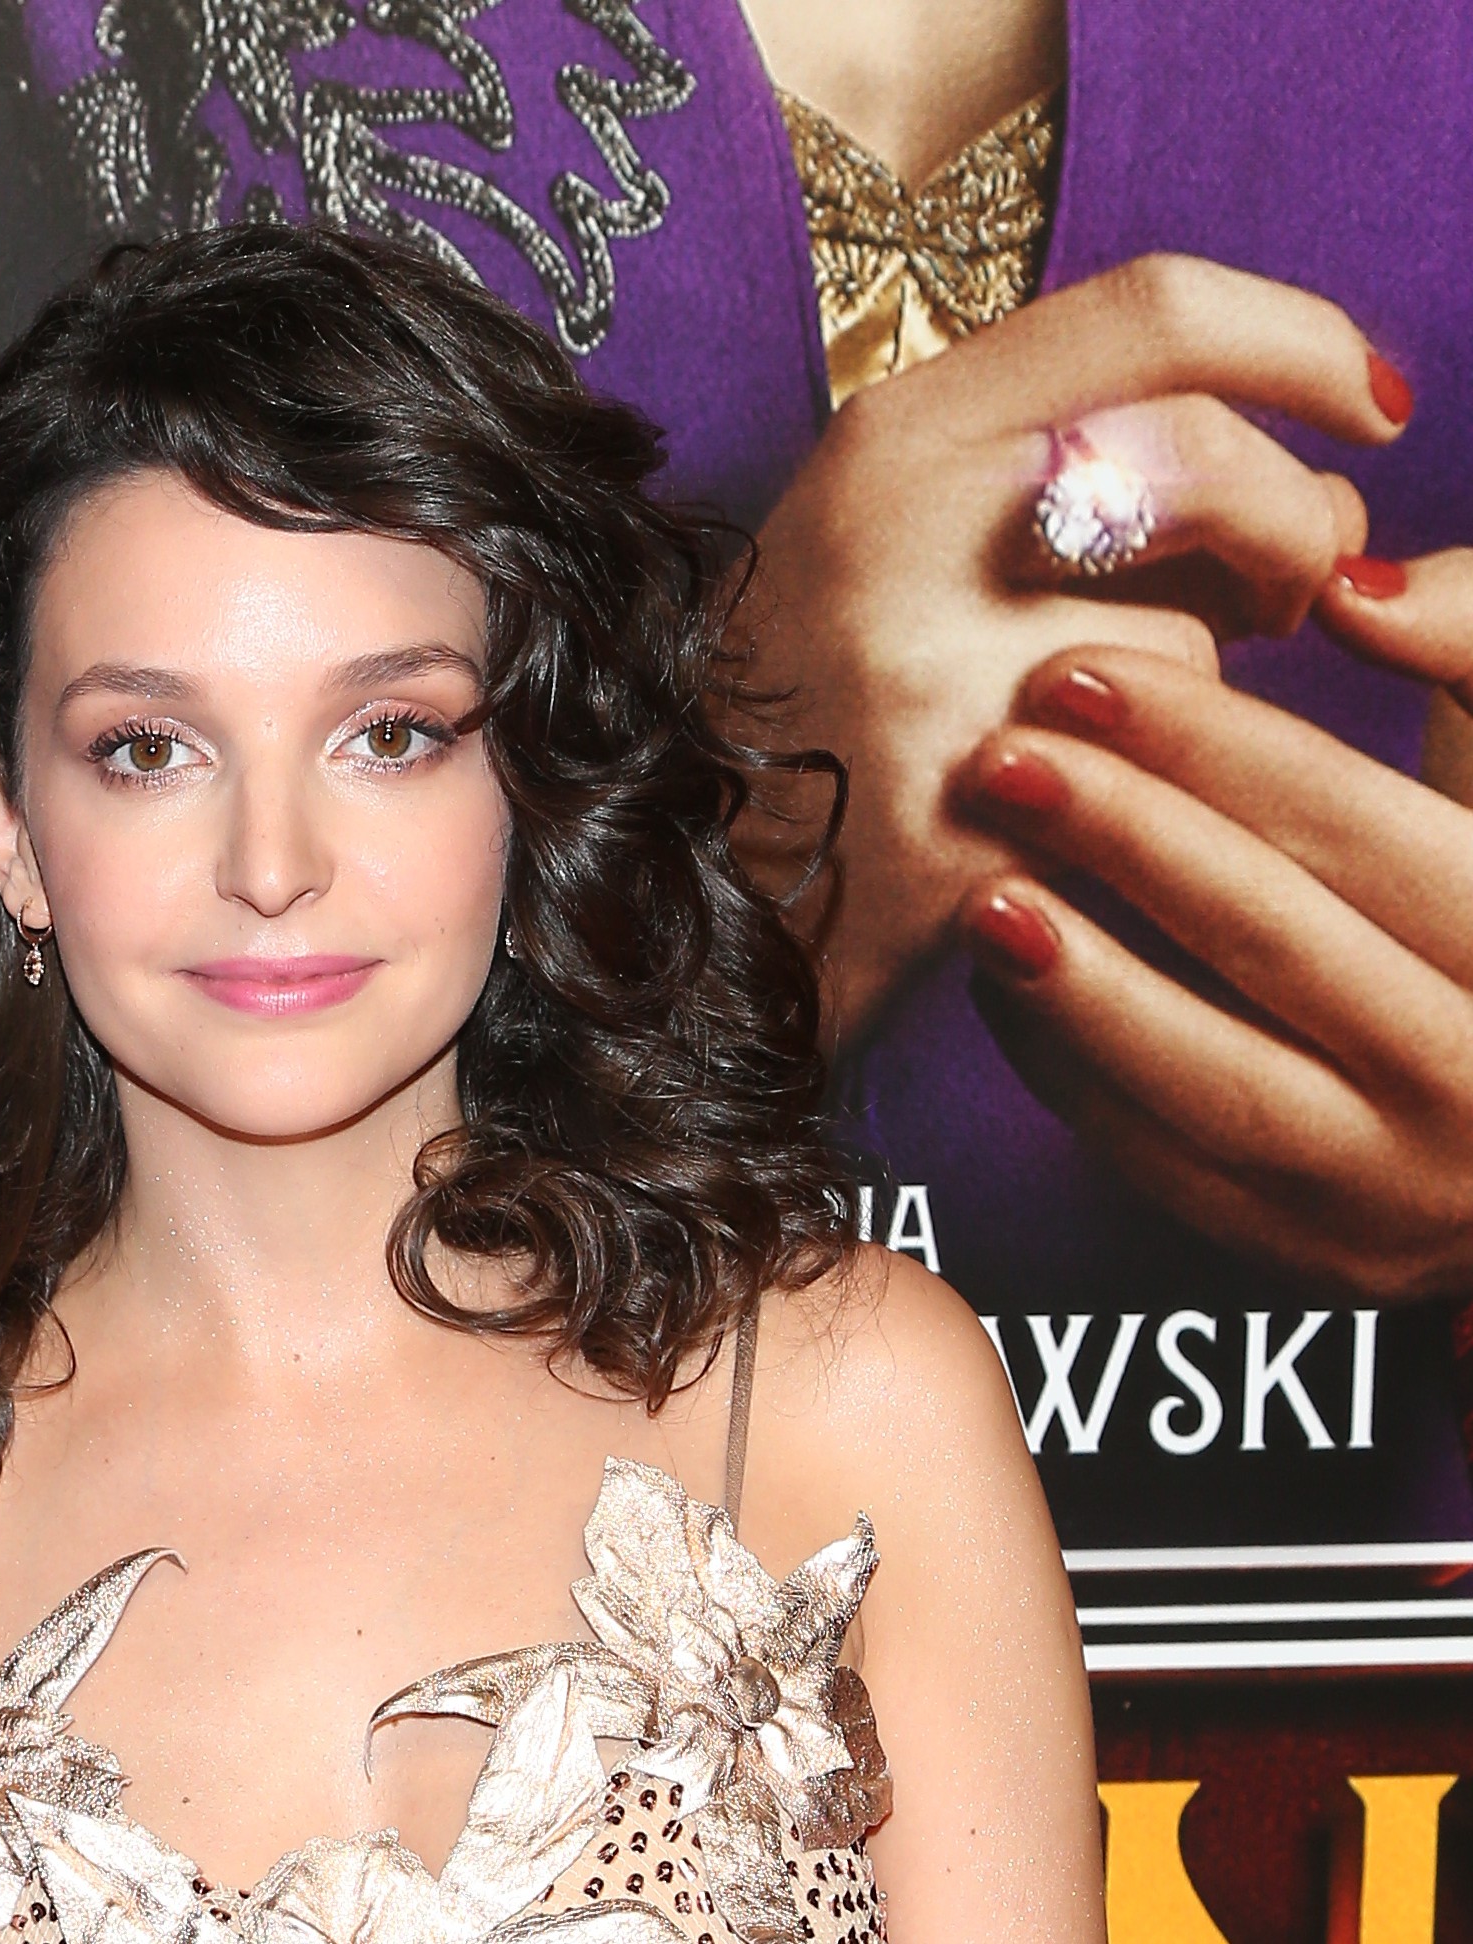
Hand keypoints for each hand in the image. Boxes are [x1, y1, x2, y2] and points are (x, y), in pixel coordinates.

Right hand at [730, 254, 1405, 1043]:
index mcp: (893, 436)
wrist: (670, 896)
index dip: (1304, 345)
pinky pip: (1149, 787)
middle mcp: (904, 531)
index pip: (1158, 311)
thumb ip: (1057, 453)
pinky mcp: (968, 819)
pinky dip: (1145, 810)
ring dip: (1198, 696)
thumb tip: (1304, 448)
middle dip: (1294, 535)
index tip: (1375, 406)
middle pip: (1213, 461)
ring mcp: (929, 677)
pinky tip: (1071, 827)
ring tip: (1104, 734)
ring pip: (1191, 638)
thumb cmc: (808, 709)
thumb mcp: (890, 528)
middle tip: (1280, 597)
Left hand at [946, 555, 1472, 1303]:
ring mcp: (1410, 1188)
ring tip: (982, 886)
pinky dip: (1070, 1069)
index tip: (1079, 674)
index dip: (1212, 744)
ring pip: (1213, 1076)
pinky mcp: (1323, 1253)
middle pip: (1276, 940)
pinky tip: (1005, 978)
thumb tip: (1351, 588)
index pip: (1362, 828)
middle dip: (1120, 838)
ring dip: (1076, 976)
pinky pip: (1168, 1163)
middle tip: (997, 760)